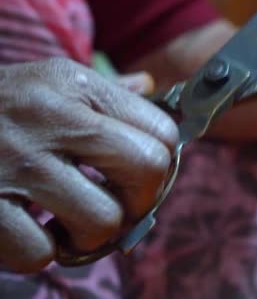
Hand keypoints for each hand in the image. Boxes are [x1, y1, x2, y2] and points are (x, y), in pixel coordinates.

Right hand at [0, 58, 177, 271]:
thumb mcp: (46, 83)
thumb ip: (102, 92)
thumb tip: (149, 90)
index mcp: (74, 85)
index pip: (162, 130)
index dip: (161, 165)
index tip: (139, 179)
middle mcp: (51, 116)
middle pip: (148, 168)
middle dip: (140, 200)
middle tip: (114, 206)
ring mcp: (14, 162)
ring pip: (103, 220)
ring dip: (89, 236)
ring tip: (66, 223)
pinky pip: (40, 254)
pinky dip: (36, 253)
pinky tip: (22, 230)